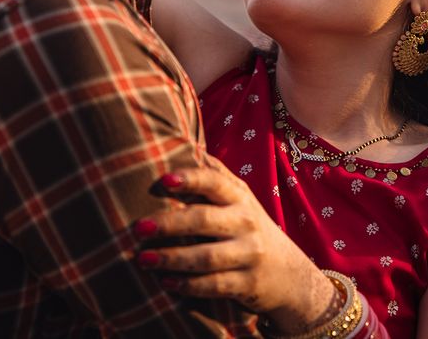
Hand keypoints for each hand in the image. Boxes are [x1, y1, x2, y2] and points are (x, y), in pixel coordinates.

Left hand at [135, 158, 338, 333]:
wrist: (288, 273)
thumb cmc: (248, 226)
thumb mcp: (240, 198)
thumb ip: (214, 175)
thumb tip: (184, 142)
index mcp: (240, 197)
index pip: (215, 182)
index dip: (190, 179)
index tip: (163, 179)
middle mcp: (246, 222)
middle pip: (204, 220)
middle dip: (169, 223)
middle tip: (138, 227)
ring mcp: (248, 254)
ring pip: (206, 257)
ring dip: (171, 258)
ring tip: (142, 259)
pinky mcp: (246, 284)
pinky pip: (214, 286)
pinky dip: (187, 285)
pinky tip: (165, 282)